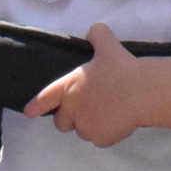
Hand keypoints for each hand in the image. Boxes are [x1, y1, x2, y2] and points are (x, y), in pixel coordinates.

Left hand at [25, 24, 144, 146]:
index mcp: (68, 87)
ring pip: (83, 131)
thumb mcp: (107, 44)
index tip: (28, 112)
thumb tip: (95, 31)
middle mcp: (72, 109)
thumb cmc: (122, 67)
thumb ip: (96, 35)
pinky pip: (100, 139)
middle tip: (87, 108)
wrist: (141, 91)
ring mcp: (85, 126)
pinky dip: (106, 133)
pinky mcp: (100, 139)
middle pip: (61, 122)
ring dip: (90, 125)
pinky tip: (119, 120)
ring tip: (109, 111)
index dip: (36, 105)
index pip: (45, 98)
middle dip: (70, 118)